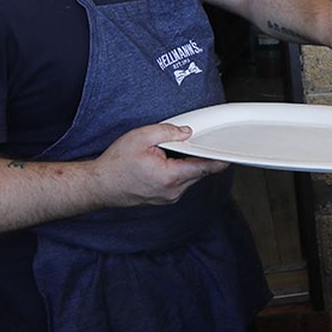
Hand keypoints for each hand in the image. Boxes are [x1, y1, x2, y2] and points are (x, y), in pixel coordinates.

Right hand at [93, 123, 229, 206]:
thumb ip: (168, 132)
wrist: (99, 186)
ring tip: (164, 155)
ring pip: (189, 177)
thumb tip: (187, 132)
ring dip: (184, 164)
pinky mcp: (164, 199)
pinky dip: (177, 172)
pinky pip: (179, 183)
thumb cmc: (116, 164)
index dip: (219, 160)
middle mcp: (173, 191)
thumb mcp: (141, 137)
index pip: (204, 168)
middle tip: (184, 143)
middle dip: (196, 156)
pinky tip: (161, 164)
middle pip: (198, 171)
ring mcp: (169, 197)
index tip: (231, 155)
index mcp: (171, 176)